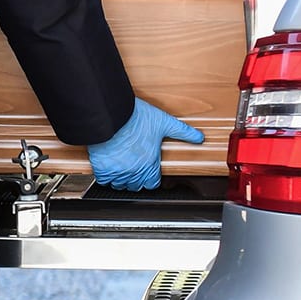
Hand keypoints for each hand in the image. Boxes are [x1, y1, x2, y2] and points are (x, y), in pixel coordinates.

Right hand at [86, 99, 203, 191]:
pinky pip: (103, 181)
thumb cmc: (136, 117)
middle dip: (136, 179)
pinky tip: (108, 167)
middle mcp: (134, 171)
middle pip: (136, 186)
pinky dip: (106, 176)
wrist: (112, 113)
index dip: (151, 179)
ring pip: (119, 185)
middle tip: (134, 168)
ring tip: (121, 168)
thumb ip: (183, 131)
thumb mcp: (164, 122)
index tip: (148, 172)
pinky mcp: (101, 167)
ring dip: (121, 179)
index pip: (152, 184)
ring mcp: (117, 170)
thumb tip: (199, 137)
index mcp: (149, 163)